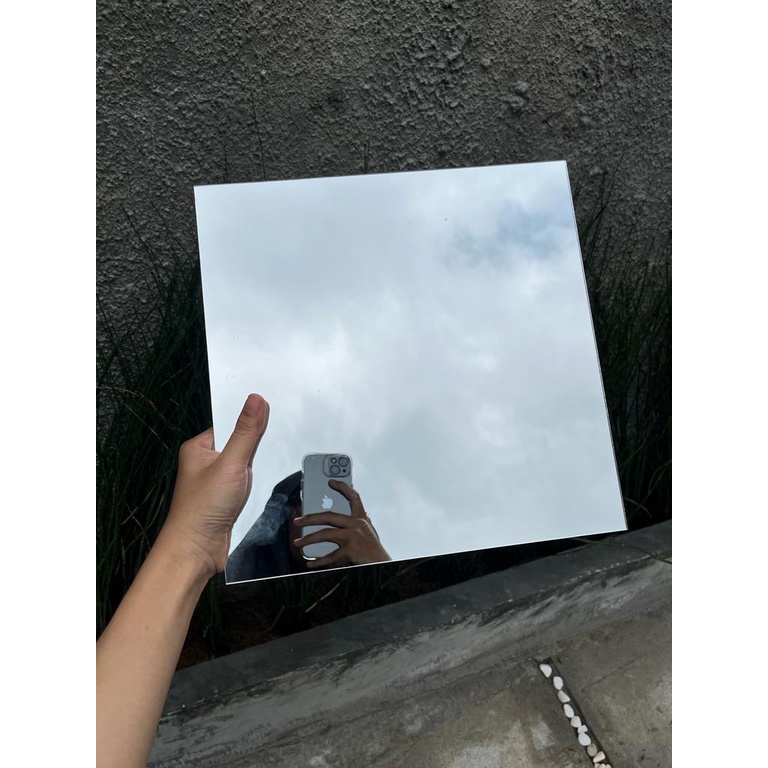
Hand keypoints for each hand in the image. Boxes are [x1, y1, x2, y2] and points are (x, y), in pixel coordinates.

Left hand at [159, 393, 269, 577]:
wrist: (197, 551)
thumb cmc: (203, 508)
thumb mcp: (230, 464)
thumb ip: (246, 432)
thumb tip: (256, 399)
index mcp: (199, 447)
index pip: (230, 423)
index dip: (251, 417)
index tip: (274, 407)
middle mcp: (207, 462)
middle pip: (241, 442)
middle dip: (258, 443)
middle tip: (282, 431)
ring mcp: (219, 480)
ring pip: (247, 463)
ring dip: (260, 464)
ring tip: (278, 455)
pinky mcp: (229, 498)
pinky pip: (249, 481)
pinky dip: (260, 480)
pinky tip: (270, 478)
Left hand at [293, 480, 391, 568]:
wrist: (382, 563)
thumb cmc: (372, 549)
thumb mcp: (365, 531)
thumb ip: (352, 524)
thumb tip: (330, 521)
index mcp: (362, 517)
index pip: (353, 497)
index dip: (343, 487)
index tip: (330, 482)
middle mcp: (357, 524)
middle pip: (329, 516)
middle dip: (310, 518)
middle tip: (297, 521)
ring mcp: (354, 536)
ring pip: (325, 534)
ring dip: (308, 539)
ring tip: (297, 543)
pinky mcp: (351, 549)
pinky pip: (330, 555)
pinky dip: (318, 561)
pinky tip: (310, 563)